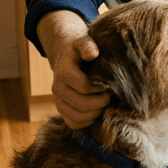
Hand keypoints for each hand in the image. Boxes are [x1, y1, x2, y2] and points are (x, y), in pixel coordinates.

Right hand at [38, 10, 109, 128]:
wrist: (67, 60)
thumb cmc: (80, 52)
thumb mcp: (84, 42)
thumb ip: (88, 46)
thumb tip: (92, 54)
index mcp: (63, 72)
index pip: (84, 86)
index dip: (100, 87)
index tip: (109, 83)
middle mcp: (57, 89)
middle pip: (82, 104)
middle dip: (101, 102)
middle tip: (111, 95)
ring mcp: (58, 102)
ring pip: (78, 117)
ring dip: (96, 112)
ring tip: (105, 102)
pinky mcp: (62, 111)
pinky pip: (74, 124)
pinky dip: (88, 121)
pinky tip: (97, 110)